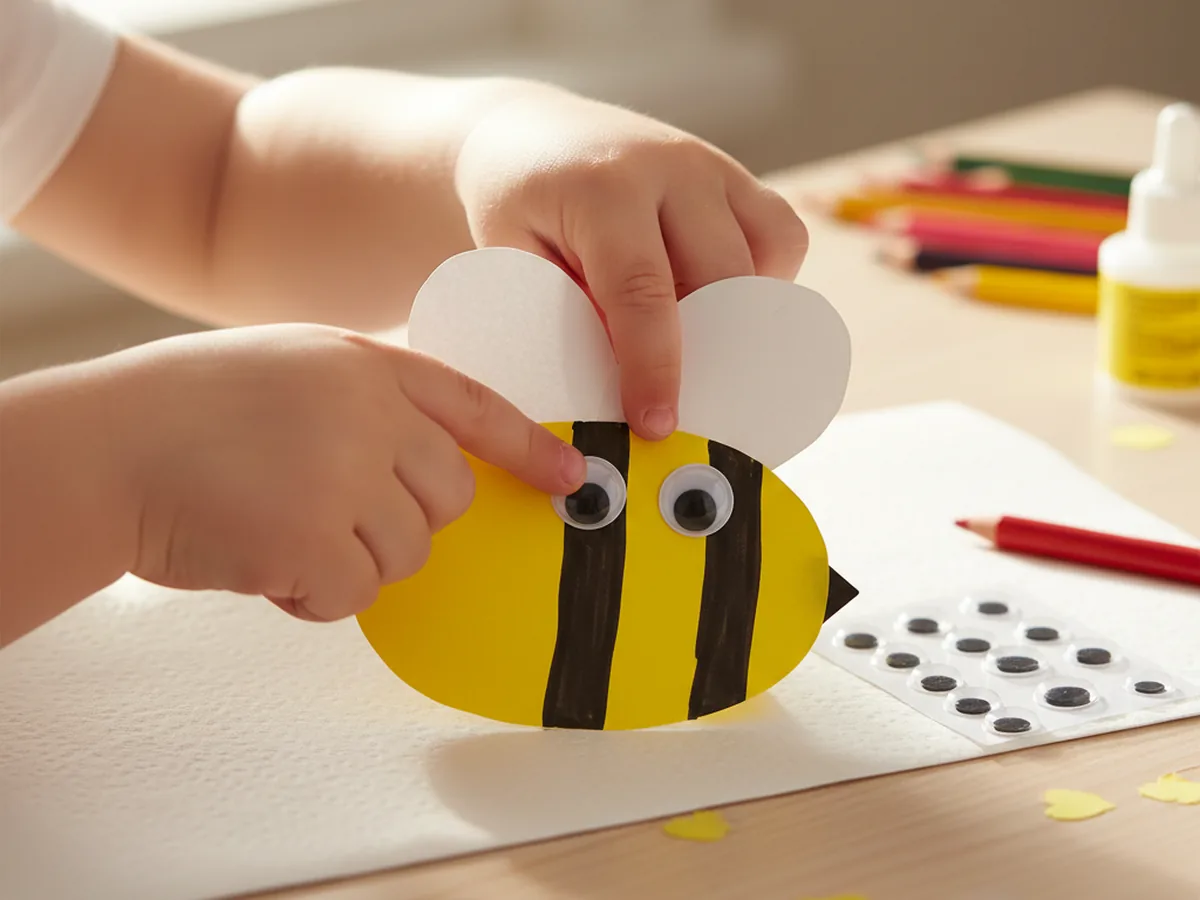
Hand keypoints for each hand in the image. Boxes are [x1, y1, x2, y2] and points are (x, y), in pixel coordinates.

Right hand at [106, 324, 584, 621]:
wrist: (104, 448)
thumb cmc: (188, 410)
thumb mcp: (295, 366)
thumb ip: (369, 398)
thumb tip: (435, 462)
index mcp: (368, 365)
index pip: (476, 406)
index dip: (529, 447)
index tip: (568, 478)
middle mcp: (370, 414)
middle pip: (449, 497)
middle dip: (401, 518)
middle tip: (324, 506)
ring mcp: (345, 475)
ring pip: (407, 553)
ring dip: (350, 559)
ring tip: (278, 523)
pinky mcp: (314, 540)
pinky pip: (356, 594)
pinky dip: (314, 594)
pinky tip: (263, 557)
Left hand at [454, 88, 808, 438]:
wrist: (529, 136)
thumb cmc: (517, 209)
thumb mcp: (514, 260)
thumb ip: (563, 317)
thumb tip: (610, 396)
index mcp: (603, 191)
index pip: (642, 291)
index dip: (656, 366)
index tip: (657, 424)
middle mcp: (669, 168)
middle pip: (720, 277)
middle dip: (711, 350)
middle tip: (686, 402)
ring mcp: (710, 165)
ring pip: (767, 253)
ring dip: (743, 312)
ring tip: (696, 338)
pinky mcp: (735, 173)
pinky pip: (780, 234)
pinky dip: (763, 279)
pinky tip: (718, 298)